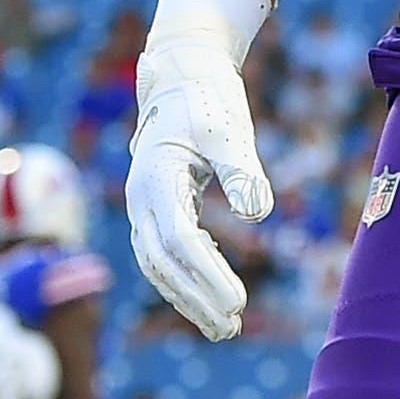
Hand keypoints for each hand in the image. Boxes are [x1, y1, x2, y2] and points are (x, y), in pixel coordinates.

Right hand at [125, 0, 274, 341]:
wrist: (182, 71)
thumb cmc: (208, 97)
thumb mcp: (229, 127)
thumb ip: (241, 168)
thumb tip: (259, 212)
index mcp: (154, 178)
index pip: (178, 241)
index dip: (206, 275)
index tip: (238, 302)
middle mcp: (140, 198)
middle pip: (163, 262)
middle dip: (196, 298)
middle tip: (231, 328)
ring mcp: (143, 204)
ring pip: (158, 264)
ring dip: (189, 297)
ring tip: (224, 328)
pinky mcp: (155, 206)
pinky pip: (164, 253)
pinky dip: (186, 278)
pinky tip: (214, 294)